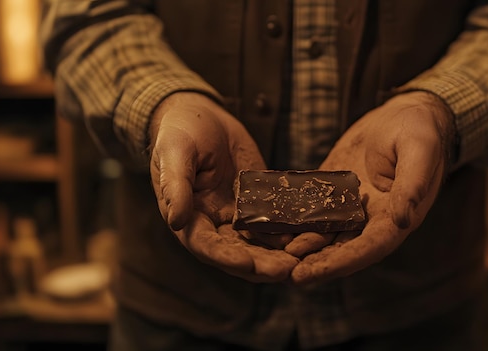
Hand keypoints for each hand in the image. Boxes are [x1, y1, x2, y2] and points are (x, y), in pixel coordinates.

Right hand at [149, 92, 297, 281]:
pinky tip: (312, 234)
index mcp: (189, 218)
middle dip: (261, 264)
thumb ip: (176, 187)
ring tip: (303, 259)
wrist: (202, 116)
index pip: (206, 246)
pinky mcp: (260, 202)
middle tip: (287, 269)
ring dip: (280, 254)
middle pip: (238, 253)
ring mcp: (239, 215)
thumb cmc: (180, 133)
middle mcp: (215, 224)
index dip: (225, 257)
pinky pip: (276, 219)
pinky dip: (292, 229)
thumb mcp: (175, 154)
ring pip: (260, 242)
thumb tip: (176, 221)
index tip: (247, 263)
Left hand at [288, 91, 455, 284]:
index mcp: (395, 216)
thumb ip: (413, 185)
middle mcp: (371, 217)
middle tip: (287, 274)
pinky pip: (311, 204)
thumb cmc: (419, 130)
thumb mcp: (420, 152)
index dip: (340, 263)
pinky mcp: (333, 187)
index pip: (367, 248)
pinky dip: (293, 214)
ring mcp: (349, 204)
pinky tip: (271, 220)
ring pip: (323, 230)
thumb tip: (403, 219)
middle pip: (341, 247)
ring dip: (301, 244)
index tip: (313, 274)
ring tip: (274, 253)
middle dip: (315, 262)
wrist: (406, 112)